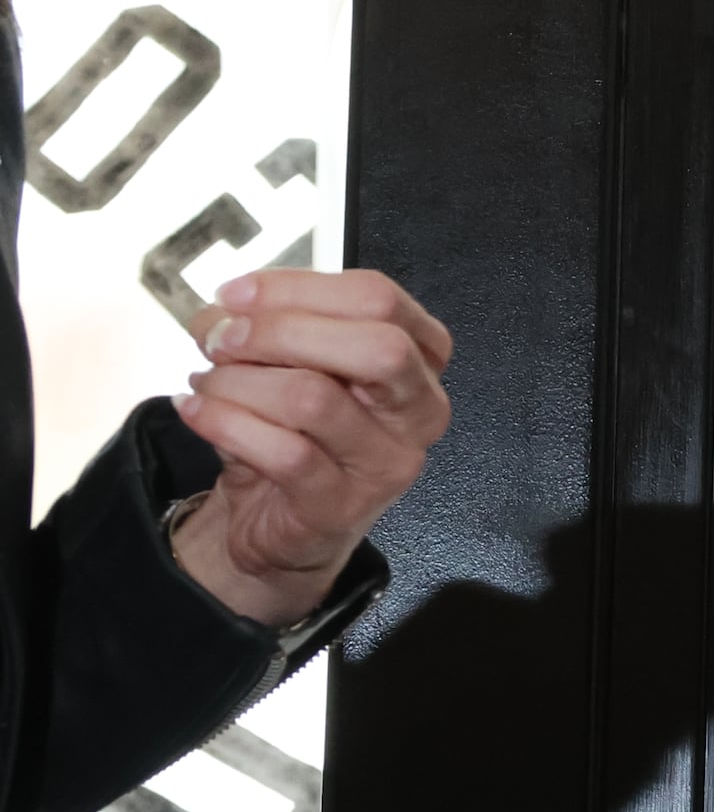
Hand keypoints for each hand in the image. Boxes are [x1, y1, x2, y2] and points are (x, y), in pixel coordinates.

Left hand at [169, 268, 454, 627]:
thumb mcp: (296, 368)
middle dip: (282, 331)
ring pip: (316, 399)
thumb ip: (275, 328)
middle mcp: (419, 411)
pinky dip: (225, 423)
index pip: (379, 299)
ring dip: (238, 382)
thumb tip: (225, 309)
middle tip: (221, 338)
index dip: (299, 287)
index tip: (236, 295)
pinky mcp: (341, 506)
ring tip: (204, 384)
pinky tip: (196, 411)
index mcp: (419, 360)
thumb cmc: (296, 435)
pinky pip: (283, 453)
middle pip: (378, 346)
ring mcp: (386, 463)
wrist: (281, 523)